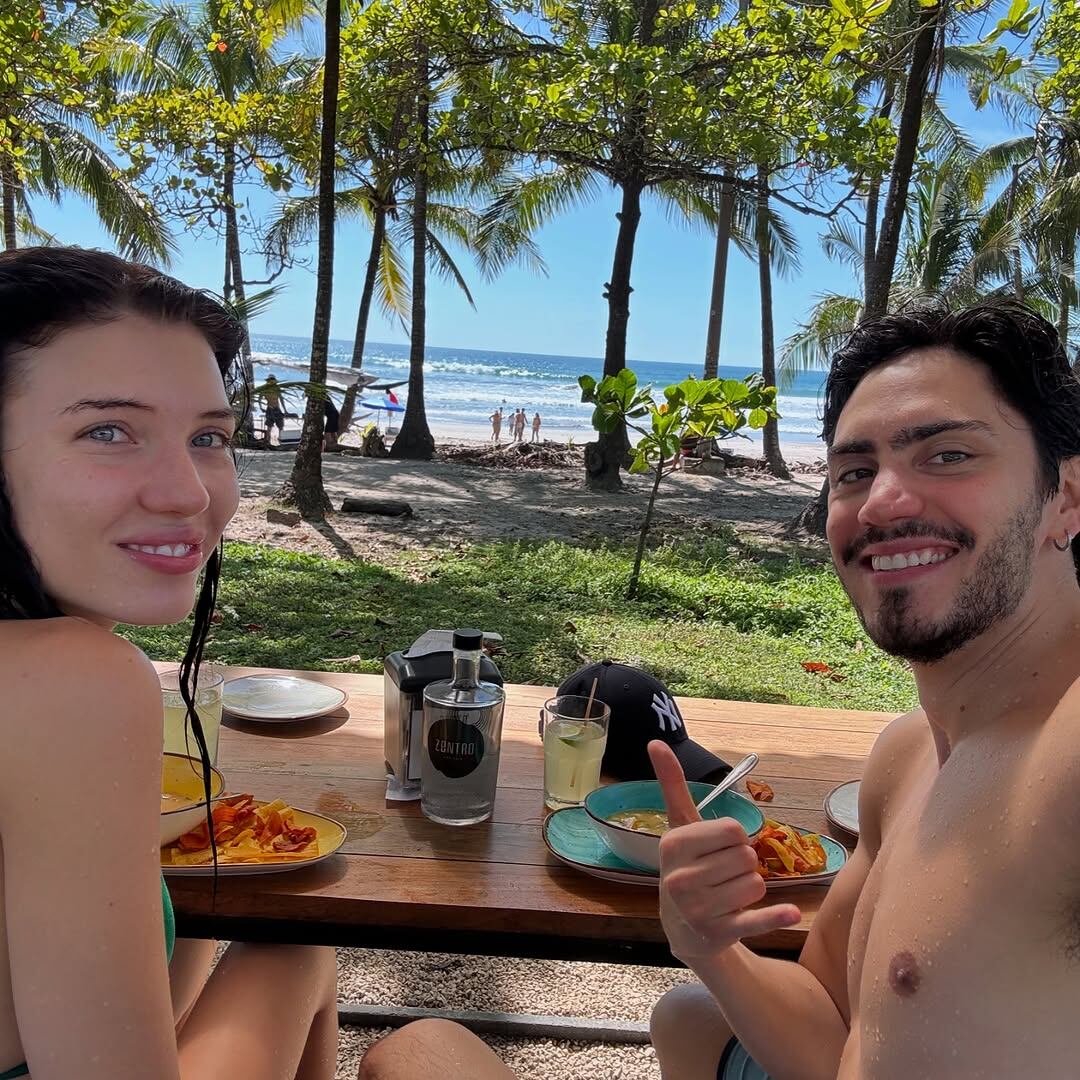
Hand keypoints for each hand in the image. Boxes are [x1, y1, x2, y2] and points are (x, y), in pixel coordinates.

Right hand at [649, 741, 800, 963]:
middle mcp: (680, 878)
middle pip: (746, 857)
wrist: (683, 928)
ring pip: (756, 883)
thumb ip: (672, 785)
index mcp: (673, 845)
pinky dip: (776, 916)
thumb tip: (656, 741)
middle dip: (743, 864)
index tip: (717, 849)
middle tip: (723, 876)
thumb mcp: (679, 827)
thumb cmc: (686, 866)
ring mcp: (698, 909)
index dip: (734, 838)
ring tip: (728, 896)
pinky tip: (792, 913)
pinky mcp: (719, 933)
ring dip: (751, 888)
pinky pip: (757, 920)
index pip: (732, 829)